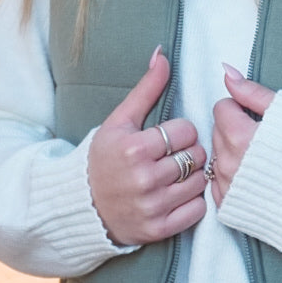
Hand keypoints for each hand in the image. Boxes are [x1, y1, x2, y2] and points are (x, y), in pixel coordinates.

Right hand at [88, 47, 208, 245]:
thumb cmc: (103, 159)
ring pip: (201, 181)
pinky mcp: (159, 229)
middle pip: (196, 155)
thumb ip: (146, 88)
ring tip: (174, 175)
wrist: (80, 206)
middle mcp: (144, 179)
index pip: (186, 130)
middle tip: (171, 156)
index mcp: (134, 149)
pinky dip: (193, 202)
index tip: (166, 138)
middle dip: (188, 153)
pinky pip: (198, 209)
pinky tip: (176, 195)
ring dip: (193, 176)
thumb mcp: (119, 121)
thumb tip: (163, 53)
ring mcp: (152, 206)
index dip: (180, 132)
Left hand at [210, 65, 275, 206]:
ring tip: (261, 160)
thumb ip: (251, 92)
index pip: (222, 107)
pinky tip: (254, 178)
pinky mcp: (229, 206)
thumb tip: (227, 72)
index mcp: (239, 137)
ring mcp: (227, 188)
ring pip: (216, 157)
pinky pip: (218, 184)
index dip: (242, 108)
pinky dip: (231, 178)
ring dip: (232, 153)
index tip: (259, 119)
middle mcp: (228, 164)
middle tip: (263, 139)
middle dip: (235, 130)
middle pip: (217, 131)